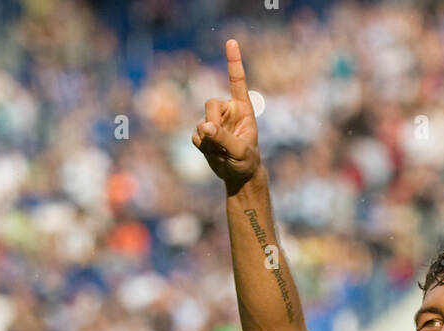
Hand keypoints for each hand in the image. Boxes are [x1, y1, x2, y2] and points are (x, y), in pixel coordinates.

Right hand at [192, 39, 261, 193]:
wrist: (239, 176)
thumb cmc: (247, 161)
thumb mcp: (241, 151)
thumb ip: (224, 138)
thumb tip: (205, 128)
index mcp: (242, 109)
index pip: (237, 81)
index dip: (233, 62)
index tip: (231, 42)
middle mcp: (227, 111)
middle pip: (210, 103)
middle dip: (212, 122)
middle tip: (218, 138)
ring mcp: (214, 122)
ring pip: (201, 122)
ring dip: (209, 140)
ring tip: (223, 153)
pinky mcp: (203, 135)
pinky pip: (196, 137)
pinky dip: (203, 147)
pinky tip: (214, 154)